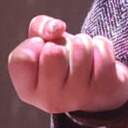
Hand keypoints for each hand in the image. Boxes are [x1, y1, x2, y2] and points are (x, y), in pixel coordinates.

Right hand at [9, 16, 127, 115]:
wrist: (98, 87)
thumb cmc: (64, 62)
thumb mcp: (43, 44)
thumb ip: (39, 27)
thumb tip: (56, 28)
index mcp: (28, 90)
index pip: (23, 58)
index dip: (34, 44)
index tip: (43, 48)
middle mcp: (50, 99)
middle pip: (53, 51)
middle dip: (62, 42)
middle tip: (66, 53)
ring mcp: (79, 97)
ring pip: (80, 47)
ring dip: (83, 42)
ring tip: (83, 55)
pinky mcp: (105, 90)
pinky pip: (102, 49)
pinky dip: (102, 45)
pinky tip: (98, 59)